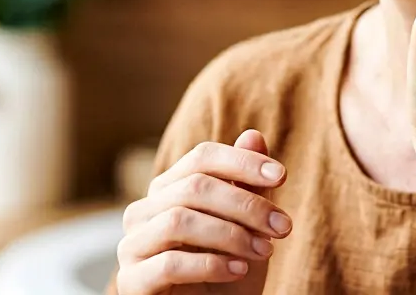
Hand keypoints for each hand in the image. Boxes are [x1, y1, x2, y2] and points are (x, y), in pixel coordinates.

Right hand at [115, 129, 289, 294]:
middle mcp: (142, 211)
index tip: (281, 176)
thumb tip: (254, 135)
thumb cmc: (226, 272)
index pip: (201, 158)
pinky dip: (210, 264)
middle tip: (283, 226)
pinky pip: (169, 263)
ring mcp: (132, 246)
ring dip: (230, 235)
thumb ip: (246, 184)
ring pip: (178, 221)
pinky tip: (238, 270)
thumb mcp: (246, 228)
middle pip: (193, 187)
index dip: (241, 161)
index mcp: (167, 190)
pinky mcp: (131, 281)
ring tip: (265, 251)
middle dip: (245, 205)